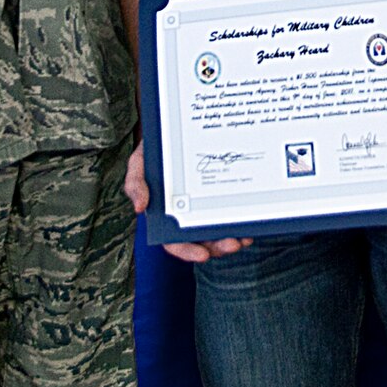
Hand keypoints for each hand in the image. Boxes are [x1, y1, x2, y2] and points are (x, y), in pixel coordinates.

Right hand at [125, 139, 251, 263]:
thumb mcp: (139, 163)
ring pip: (219, 232)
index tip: (203, 255)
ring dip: (233, 239)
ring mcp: (204, 207)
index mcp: (166, 215)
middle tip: (234, 243)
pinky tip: (250, 223)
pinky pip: (232, 214)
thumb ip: (135, 184)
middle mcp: (186, 216)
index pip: (174, 242)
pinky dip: (241, 222)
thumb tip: (140, 208)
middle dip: (218, 247)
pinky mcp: (220, 196)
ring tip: (245, 237)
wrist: (175, 131)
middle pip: (202, 241)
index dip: (188, 251)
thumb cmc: (155, 149)